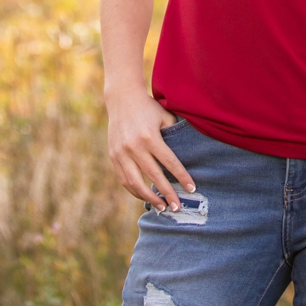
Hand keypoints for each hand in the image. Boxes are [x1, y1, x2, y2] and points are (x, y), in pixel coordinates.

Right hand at [105, 92, 195, 212]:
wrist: (122, 98)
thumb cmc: (149, 108)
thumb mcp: (165, 117)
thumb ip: (175, 136)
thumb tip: (190, 156)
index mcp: (150, 137)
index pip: (169, 163)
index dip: (181, 177)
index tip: (192, 189)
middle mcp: (134, 146)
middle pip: (154, 176)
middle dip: (167, 194)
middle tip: (178, 207)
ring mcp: (121, 152)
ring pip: (135, 183)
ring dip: (149, 198)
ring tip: (162, 207)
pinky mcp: (113, 155)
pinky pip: (124, 179)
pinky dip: (135, 191)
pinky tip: (145, 197)